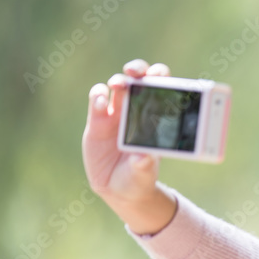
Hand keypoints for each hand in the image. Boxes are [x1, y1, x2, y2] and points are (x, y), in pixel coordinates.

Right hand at [82, 59, 170, 204]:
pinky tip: (101, 101)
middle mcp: (137, 111)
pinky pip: (97, 101)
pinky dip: (98, 96)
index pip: (161, 89)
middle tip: (135, 72)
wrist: (118, 189)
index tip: (160, 76)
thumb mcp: (144, 174)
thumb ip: (144, 165)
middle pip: (138, 80)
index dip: (161, 78)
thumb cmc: (139, 177)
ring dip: (119, 80)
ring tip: (119, 85)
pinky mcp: (97, 121)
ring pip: (117, 86)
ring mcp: (116, 114)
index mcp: (155, 118)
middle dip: (138, 70)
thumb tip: (143, 157)